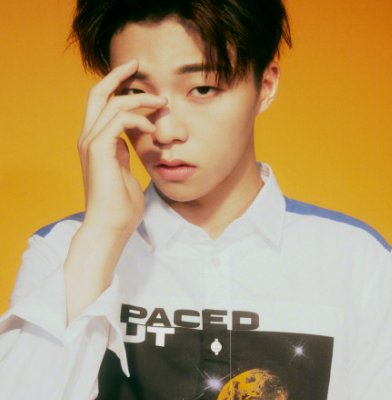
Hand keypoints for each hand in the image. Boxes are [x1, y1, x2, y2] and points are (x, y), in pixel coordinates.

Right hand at [78, 60, 166, 235]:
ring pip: (112, 104)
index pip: (102, 104)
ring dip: (139, 99)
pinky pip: (118, 120)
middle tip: (138, 65)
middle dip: (118, 76)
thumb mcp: (124, 171)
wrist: (111, 227)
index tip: (136, 77)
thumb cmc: (121, 205)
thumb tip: (130, 142)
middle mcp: (89, 138)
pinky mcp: (99, 151)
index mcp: (96, 142)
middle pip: (98, 94)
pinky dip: (137, 119)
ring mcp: (91, 143)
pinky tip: (152, 128)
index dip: (117, 87)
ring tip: (162, 103)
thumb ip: (124, 154)